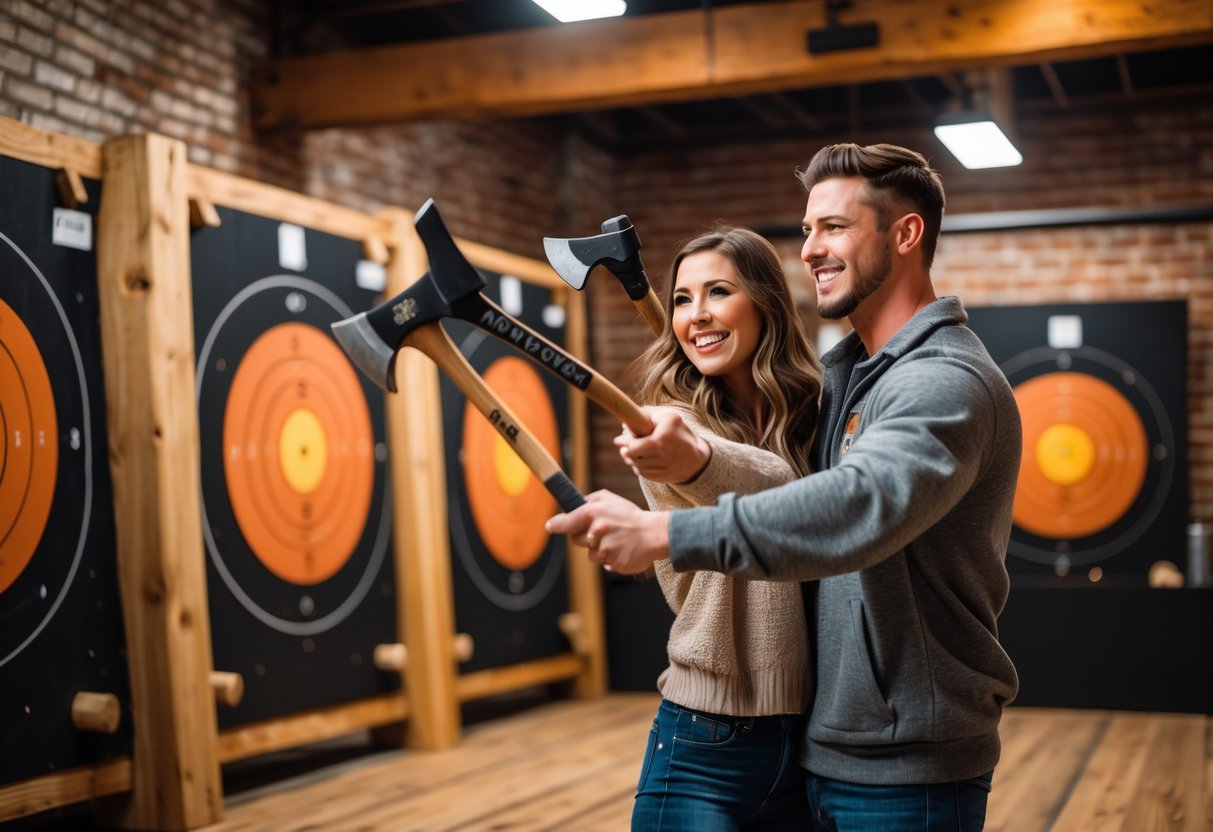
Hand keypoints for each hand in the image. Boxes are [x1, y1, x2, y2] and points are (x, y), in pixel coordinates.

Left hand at [546, 490, 669, 574]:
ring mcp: (605, 549)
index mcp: (593, 513)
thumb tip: (576, 504)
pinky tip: (622, 549)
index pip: (566, 521)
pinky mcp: (613, 563)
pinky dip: (611, 558)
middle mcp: (596, 531)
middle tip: (601, 531)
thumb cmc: (631, 516)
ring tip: (616, 540)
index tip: (550, 526)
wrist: (655, 533)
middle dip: (584, 537)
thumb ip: (591, 500)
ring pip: (590, 554)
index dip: (556, 525)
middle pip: (575, 540)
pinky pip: (604, 563)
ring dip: (599, 549)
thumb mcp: (611, 499)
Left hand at [615, 409, 710, 483]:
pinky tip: (646, 459)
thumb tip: (627, 421)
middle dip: (626, 450)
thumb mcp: (669, 418)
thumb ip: (647, 415)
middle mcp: (658, 456)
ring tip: (638, 450)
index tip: (618, 440)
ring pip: (634, 465)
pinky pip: (641, 473)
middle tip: (626, 445)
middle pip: (630, 456)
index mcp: (659, 441)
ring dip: (632, 458)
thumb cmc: (681, 434)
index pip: (632, 445)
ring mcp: (658, 469)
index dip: (624, 442)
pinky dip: (640, 466)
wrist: (696, 460)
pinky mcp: (657, 478)